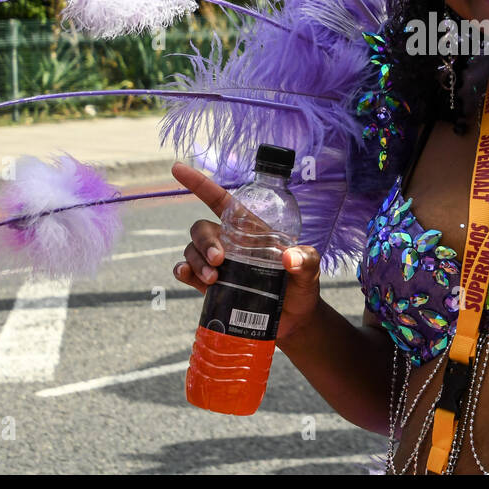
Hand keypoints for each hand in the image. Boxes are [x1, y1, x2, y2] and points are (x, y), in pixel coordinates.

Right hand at [170, 162, 321, 342]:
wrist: (294, 319)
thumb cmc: (301, 286)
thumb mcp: (310, 268)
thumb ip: (306, 260)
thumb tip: (290, 258)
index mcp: (250, 228)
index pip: (219, 200)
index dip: (199, 184)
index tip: (177, 168)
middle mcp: (230, 241)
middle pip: (201, 228)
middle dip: (205, 241)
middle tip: (219, 260)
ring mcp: (218, 264)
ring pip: (191, 250)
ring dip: (196, 261)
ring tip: (213, 279)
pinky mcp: (211, 286)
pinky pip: (187, 272)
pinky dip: (183, 272)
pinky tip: (187, 276)